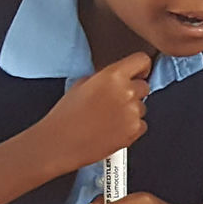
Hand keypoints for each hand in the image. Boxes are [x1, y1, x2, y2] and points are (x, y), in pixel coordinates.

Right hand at [34, 52, 151, 174]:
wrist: (58, 143)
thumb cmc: (65, 116)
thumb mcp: (81, 84)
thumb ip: (104, 77)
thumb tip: (118, 77)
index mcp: (112, 76)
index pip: (142, 60)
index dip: (141, 67)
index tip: (139, 72)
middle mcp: (126, 91)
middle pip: (144, 86)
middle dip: (133, 92)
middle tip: (114, 102)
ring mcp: (132, 111)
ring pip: (142, 106)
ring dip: (131, 111)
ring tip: (108, 118)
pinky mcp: (134, 130)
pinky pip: (142, 124)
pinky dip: (131, 127)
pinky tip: (112, 129)